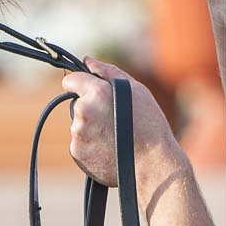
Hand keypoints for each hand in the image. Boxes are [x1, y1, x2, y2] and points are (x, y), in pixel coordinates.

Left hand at [61, 58, 184, 187]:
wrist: (154, 165)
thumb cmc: (150, 125)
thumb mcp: (137, 92)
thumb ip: (108, 73)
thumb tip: (87, 60)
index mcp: (96, 92)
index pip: (71, 80)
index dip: (78, 83)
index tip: (85, 89)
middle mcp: (83, 111)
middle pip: (76, 105)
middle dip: (90, 109)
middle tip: (114, 120)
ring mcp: (78, 133)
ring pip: (78, 125)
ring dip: (90, 128)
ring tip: (115, 136)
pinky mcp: (77, 152)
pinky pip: (80, 143)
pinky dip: (91, 145)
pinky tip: (109, 149)